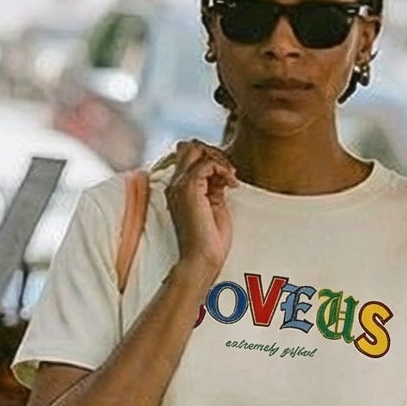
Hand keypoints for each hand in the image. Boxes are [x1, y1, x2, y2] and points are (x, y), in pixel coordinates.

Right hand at [164, 139, 235, 278]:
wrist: (202, 260)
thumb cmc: (210, 240)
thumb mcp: (214, 204)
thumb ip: (214, 184)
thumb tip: (222, 169)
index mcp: (178, 188)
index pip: (188, 154)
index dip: (210, 158)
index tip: (227, 177)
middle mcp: (175, 184)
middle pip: (190, 146)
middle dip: (214, 153)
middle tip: (229, 174)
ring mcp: (179, 185)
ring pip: (196, 149)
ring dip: (219, 159)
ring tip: (231, 178)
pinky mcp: (188, 189)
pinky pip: (206, 163)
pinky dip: (223, 169)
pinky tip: (231, 185)